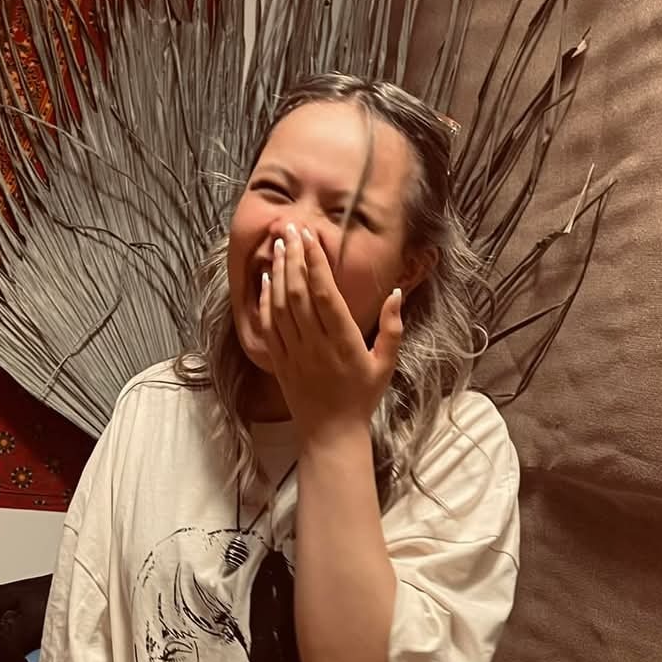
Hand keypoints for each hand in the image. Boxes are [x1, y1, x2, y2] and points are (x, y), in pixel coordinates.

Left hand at [257, 222, 403, 438]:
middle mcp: (316, 344)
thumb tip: (395, 292)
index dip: (316, 263)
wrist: (331, 434)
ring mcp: (295, 353)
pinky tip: (267, 279)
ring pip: (281, 305)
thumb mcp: (385, 364)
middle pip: (299, 293)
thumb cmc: (362, 398)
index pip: (325, 294)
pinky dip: (265, 300)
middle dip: (294, 257)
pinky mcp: (280, 361)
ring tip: (279, 244)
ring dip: (279, 272)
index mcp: (343, 341)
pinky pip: (269, 326)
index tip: (311, 236)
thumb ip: (392, 327)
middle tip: (290, 228)